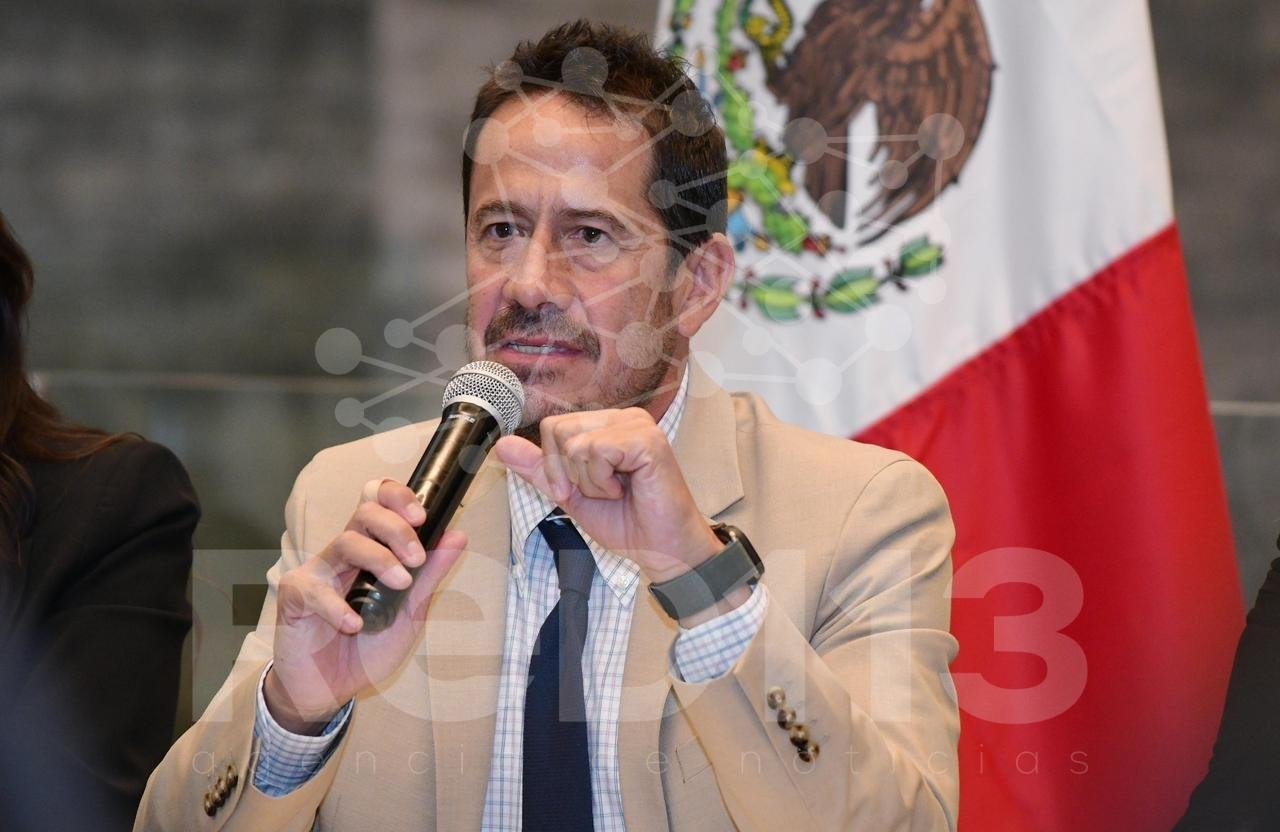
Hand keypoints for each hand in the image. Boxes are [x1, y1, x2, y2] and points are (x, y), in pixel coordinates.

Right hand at [264, 480, 465, 733]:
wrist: (330, 690)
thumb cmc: (366, 647)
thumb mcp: (409, 612)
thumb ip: (430, 575)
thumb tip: (458, 536)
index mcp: (371, 550)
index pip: (377, 502)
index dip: (398, 497)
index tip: (422, 516)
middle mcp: (343, 554)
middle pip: (365, 513)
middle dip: (396, 528)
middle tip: (416, 558)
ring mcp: (317, 572)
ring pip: (346, 543)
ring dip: (379, 559)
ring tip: (399, 584)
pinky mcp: (294, 596)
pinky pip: (316, 590)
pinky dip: (339, 607)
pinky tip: (355, 625)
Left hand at [494, 407, 721, 585]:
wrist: (660, 548)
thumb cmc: (626, 522)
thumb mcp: (571, 494)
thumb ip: (540, 468)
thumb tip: (503, 444)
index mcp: (607, 424)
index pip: (554, 426)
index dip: (553, 466)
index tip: (575, 491)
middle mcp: (624, 418)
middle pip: (560, 431)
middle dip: (569, 473)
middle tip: (600, 492)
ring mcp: (638, 425)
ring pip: (576, 442)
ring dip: (588, 480)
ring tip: (616, 490)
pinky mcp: (647, 440)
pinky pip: (597, 450)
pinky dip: (602, 480)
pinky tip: (626, 489)